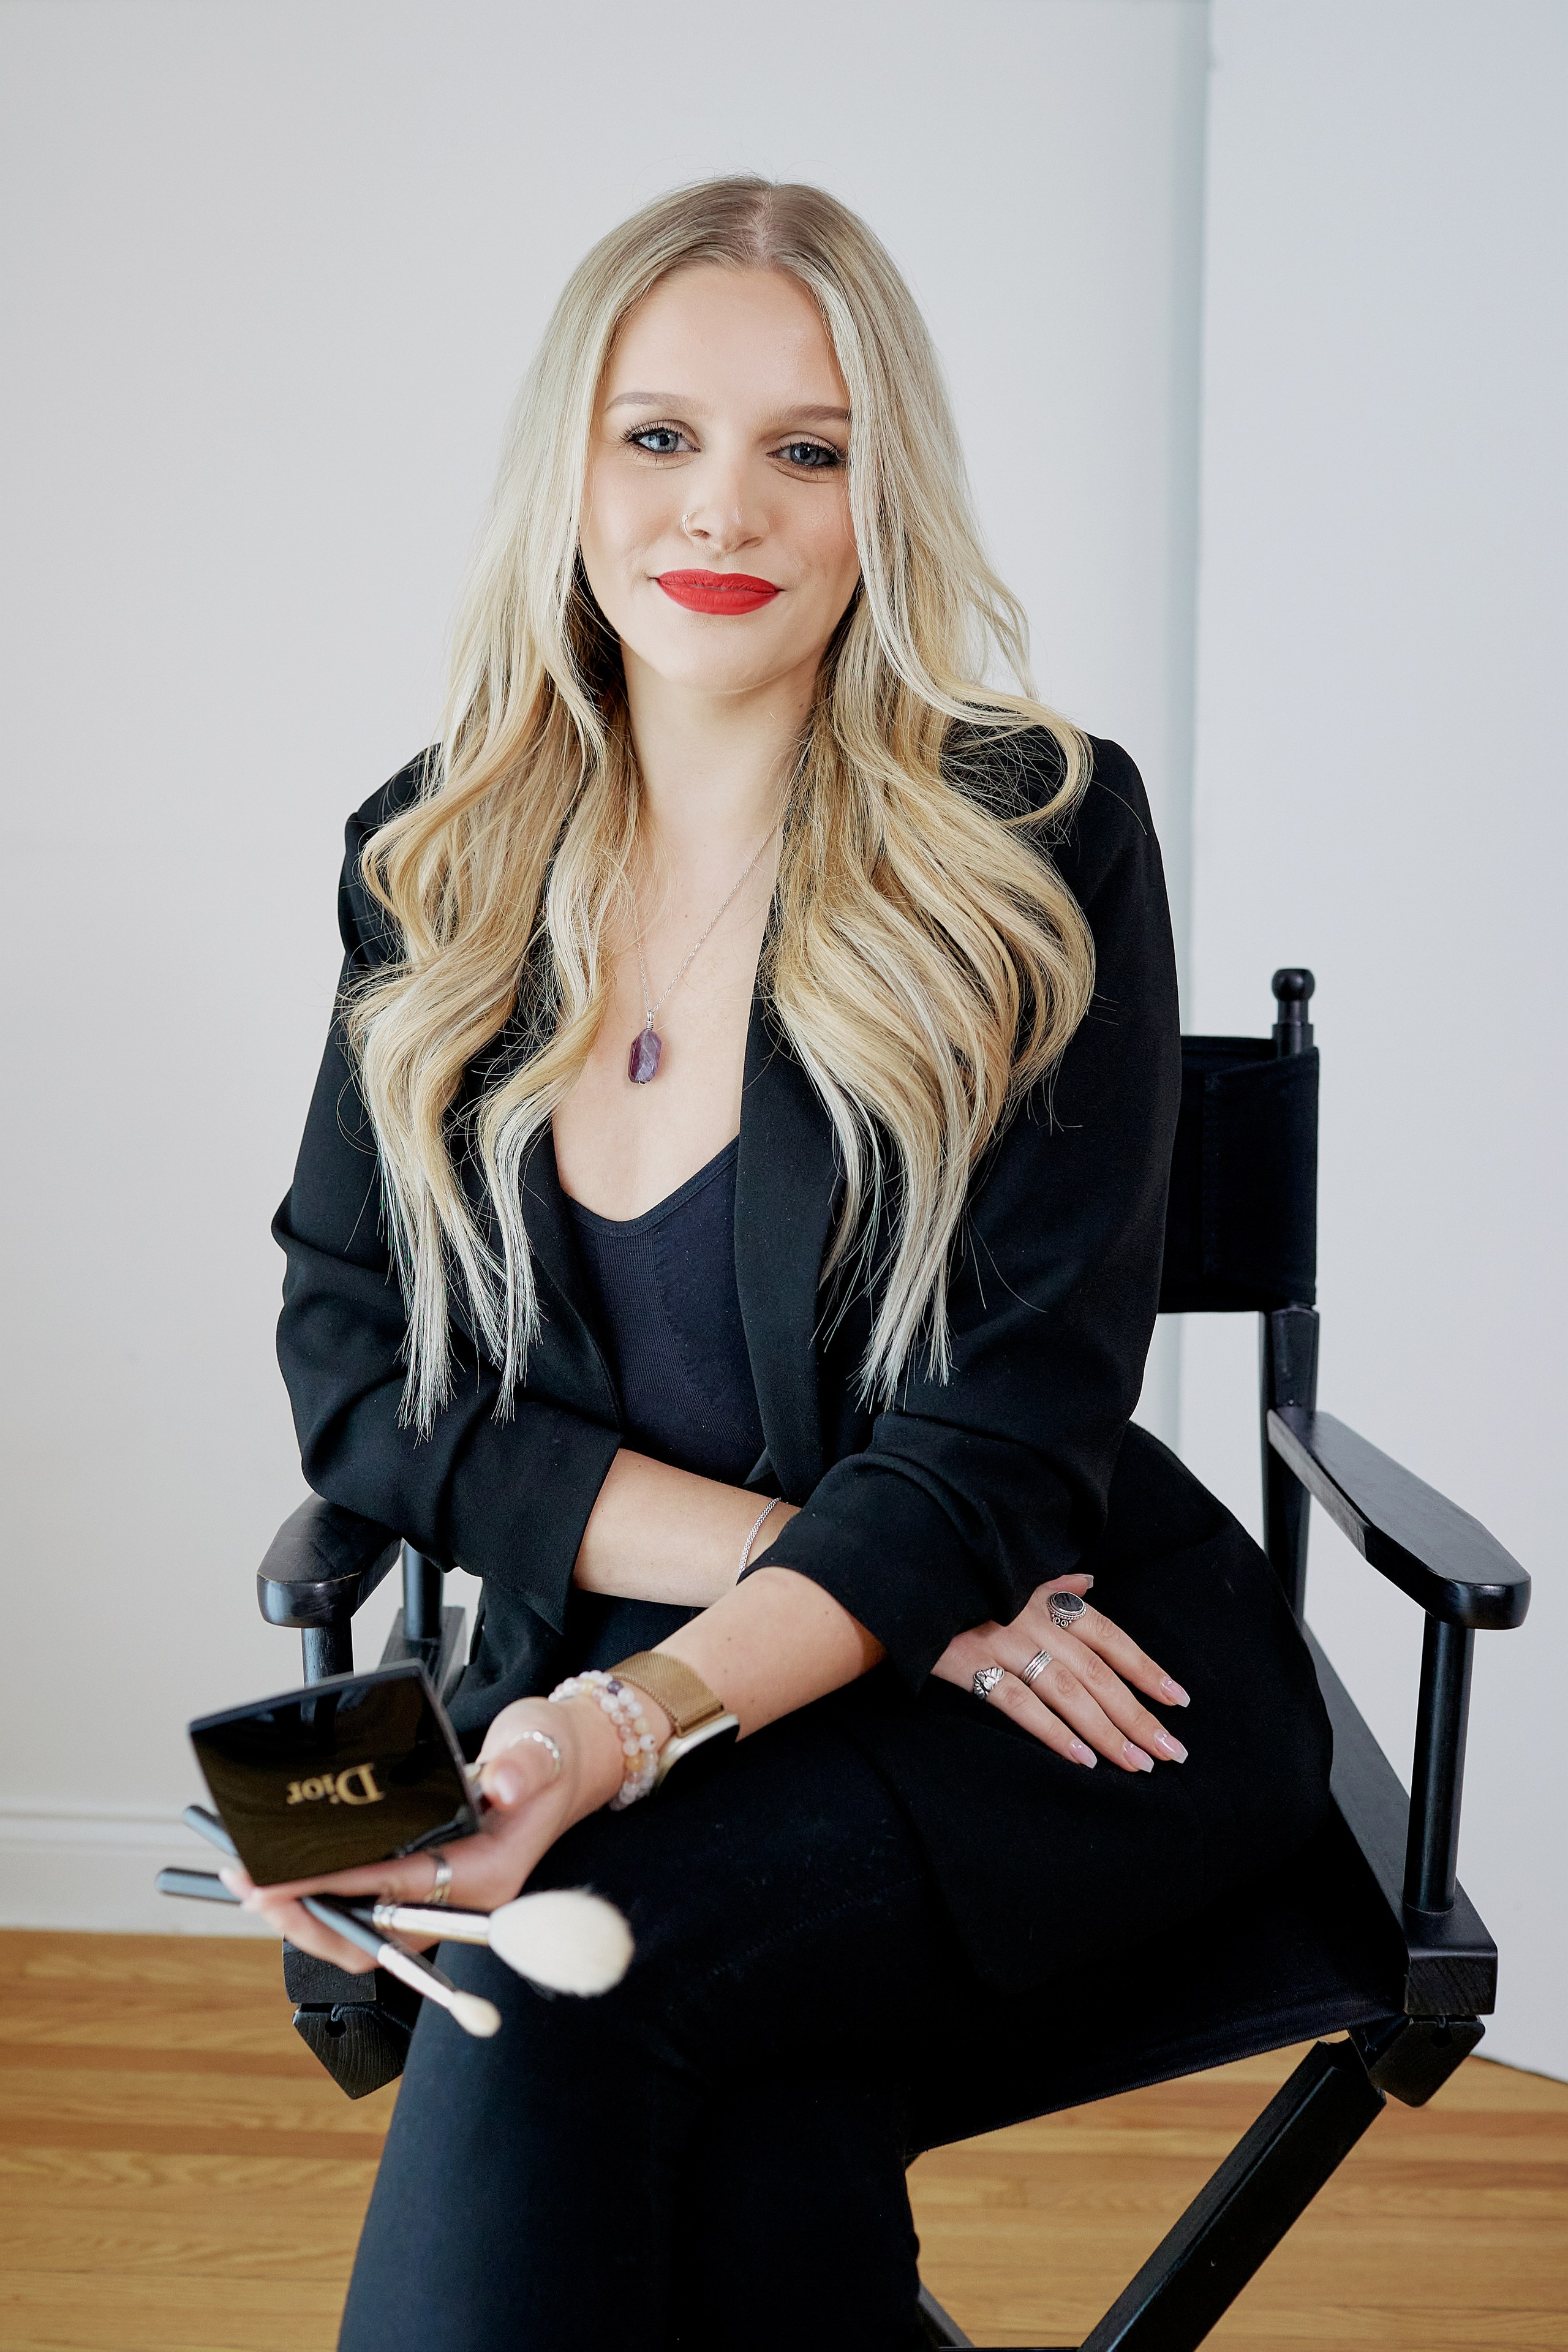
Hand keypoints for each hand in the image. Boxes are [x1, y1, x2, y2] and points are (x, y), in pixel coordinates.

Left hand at [220, 1691, 639, 1971]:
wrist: (565, 1759)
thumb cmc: (551, 1753)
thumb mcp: (542, 1745)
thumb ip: (523, 1769)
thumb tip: (504, 1788)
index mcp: (490, 1873)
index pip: (400, 1892)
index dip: (339, 1889)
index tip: (285, 1881)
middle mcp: (462, 1899)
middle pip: (372, 1936)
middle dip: (305, 1918)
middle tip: (252, 1886)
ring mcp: (442, 1898)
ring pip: (361, 1932)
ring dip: (304, 1914)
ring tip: (251, 1883)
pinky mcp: (426, 1886)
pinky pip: (366, 1912)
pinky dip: (322, 1901)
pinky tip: (285, 1880)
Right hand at [932, 1574, 1190, 1773]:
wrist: (900, 1579)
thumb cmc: (961, 1580)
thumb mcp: (1011, 1575)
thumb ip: (1054, 1583)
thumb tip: (1089, 1582)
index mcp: (1046, 1599)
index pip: (1110, 1638)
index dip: (1146, 1669)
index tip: (1177, 1700)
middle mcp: (1033, 1621)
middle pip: (1099, 1674)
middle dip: (1139, 1715)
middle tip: (1171, 1751)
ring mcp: (1004, 1643)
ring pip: (1069, 1693)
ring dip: (1107, 1732)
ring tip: (1138, 1764)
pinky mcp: (973, 1665)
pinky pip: (1021, 1705)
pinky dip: (1054, 1733)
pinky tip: (1084, 1760)